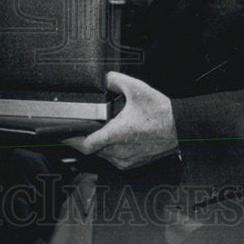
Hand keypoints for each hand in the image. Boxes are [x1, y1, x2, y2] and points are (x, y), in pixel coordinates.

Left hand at [64, 71, 178, 169]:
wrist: (181, 128)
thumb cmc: (161, 112)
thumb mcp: (136, 88)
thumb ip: (116, 80)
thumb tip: (104, 79)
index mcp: (117, 134)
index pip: (86, 144)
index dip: (71, 140)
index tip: (62, 135)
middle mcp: (120, 151)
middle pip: (91, 150)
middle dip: (81, 140)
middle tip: (76, 129)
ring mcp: (126, 160)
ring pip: (101, 156)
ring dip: (95, 145)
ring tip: (93, 131)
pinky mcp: (132, 164)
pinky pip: (112, 159)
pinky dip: (107, 150)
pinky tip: (110, 138)